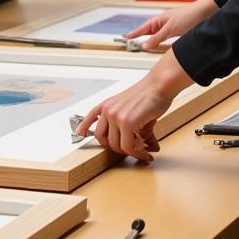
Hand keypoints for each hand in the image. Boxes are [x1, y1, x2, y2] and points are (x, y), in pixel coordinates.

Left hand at [77, 52, 194, 162]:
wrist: (159, 85)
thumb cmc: (150, 95)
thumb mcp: (136, 112)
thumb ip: (137, 131)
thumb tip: (150, 148)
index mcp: (107, 105)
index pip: (91, 117)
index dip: (84, 127)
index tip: (79, 134)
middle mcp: (108, 110)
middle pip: (102, 139)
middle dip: (116, 149)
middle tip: (131, 151)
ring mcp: (115, 116)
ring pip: (116, 146)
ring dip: (131, 153)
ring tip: (143, 152)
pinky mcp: (127, 122)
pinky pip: (128, 146)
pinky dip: (138, 153)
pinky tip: (146, 154)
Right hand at [124, 0, 217, 49]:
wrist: (204, 13)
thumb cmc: (188, 16)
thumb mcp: (170, 29)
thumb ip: (157, 38)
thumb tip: (144, 45)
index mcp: (158, 20)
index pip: (142, 29)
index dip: (133, 33)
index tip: (124, 37)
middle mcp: (162, 23)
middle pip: (147, 31)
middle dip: (138, 35)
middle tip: (129, 40)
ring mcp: (169, 26)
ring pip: (155, 34)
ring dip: (148, 38)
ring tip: (140, 42)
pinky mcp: (177, 30)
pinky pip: (163, 36)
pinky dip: (158, 40)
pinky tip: (159, 42)